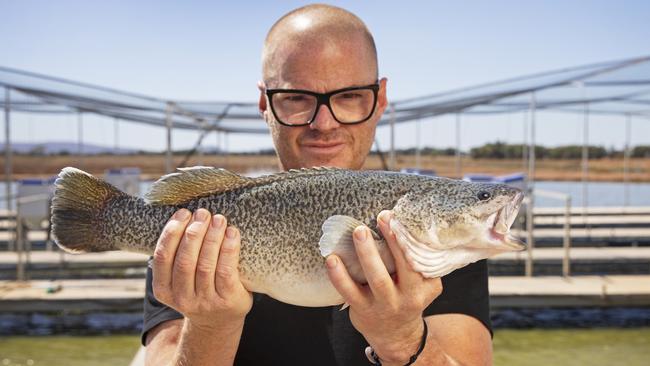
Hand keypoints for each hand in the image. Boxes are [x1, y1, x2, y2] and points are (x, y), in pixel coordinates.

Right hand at [151, 208, 252, 330]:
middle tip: (203, 213)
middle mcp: (182, 298)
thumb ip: (176, 255)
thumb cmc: (199, 288)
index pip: (163, 258)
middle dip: (194, 233)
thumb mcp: (179, 279)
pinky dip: (228, 249)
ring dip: (212, 237)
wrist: (219, 320)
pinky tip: (232, 233)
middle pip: (185, 261)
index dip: (171, 233)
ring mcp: (205, 301)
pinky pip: (226, 271)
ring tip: (218, 219)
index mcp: (164, 290)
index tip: (183, 213)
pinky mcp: (227, 300)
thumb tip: (182, 214)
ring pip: (206, 265)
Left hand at [326, 210, 442, 364]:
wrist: (397, 335)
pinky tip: (332, 259)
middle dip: (392, 242)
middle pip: (402, 268)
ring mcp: (384, 305)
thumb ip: (420, 262)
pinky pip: (349, 292)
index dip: (407, 238)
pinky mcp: (363, 310)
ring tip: (358, 232)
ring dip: (366, 254)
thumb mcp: (424, 284)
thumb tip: (406, 224)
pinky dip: (339, 275)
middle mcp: (407, 297)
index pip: (418, 260)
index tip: (396, 216)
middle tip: (381, 217)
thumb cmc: (407, 298)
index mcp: (424, 287)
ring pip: (376, 279)